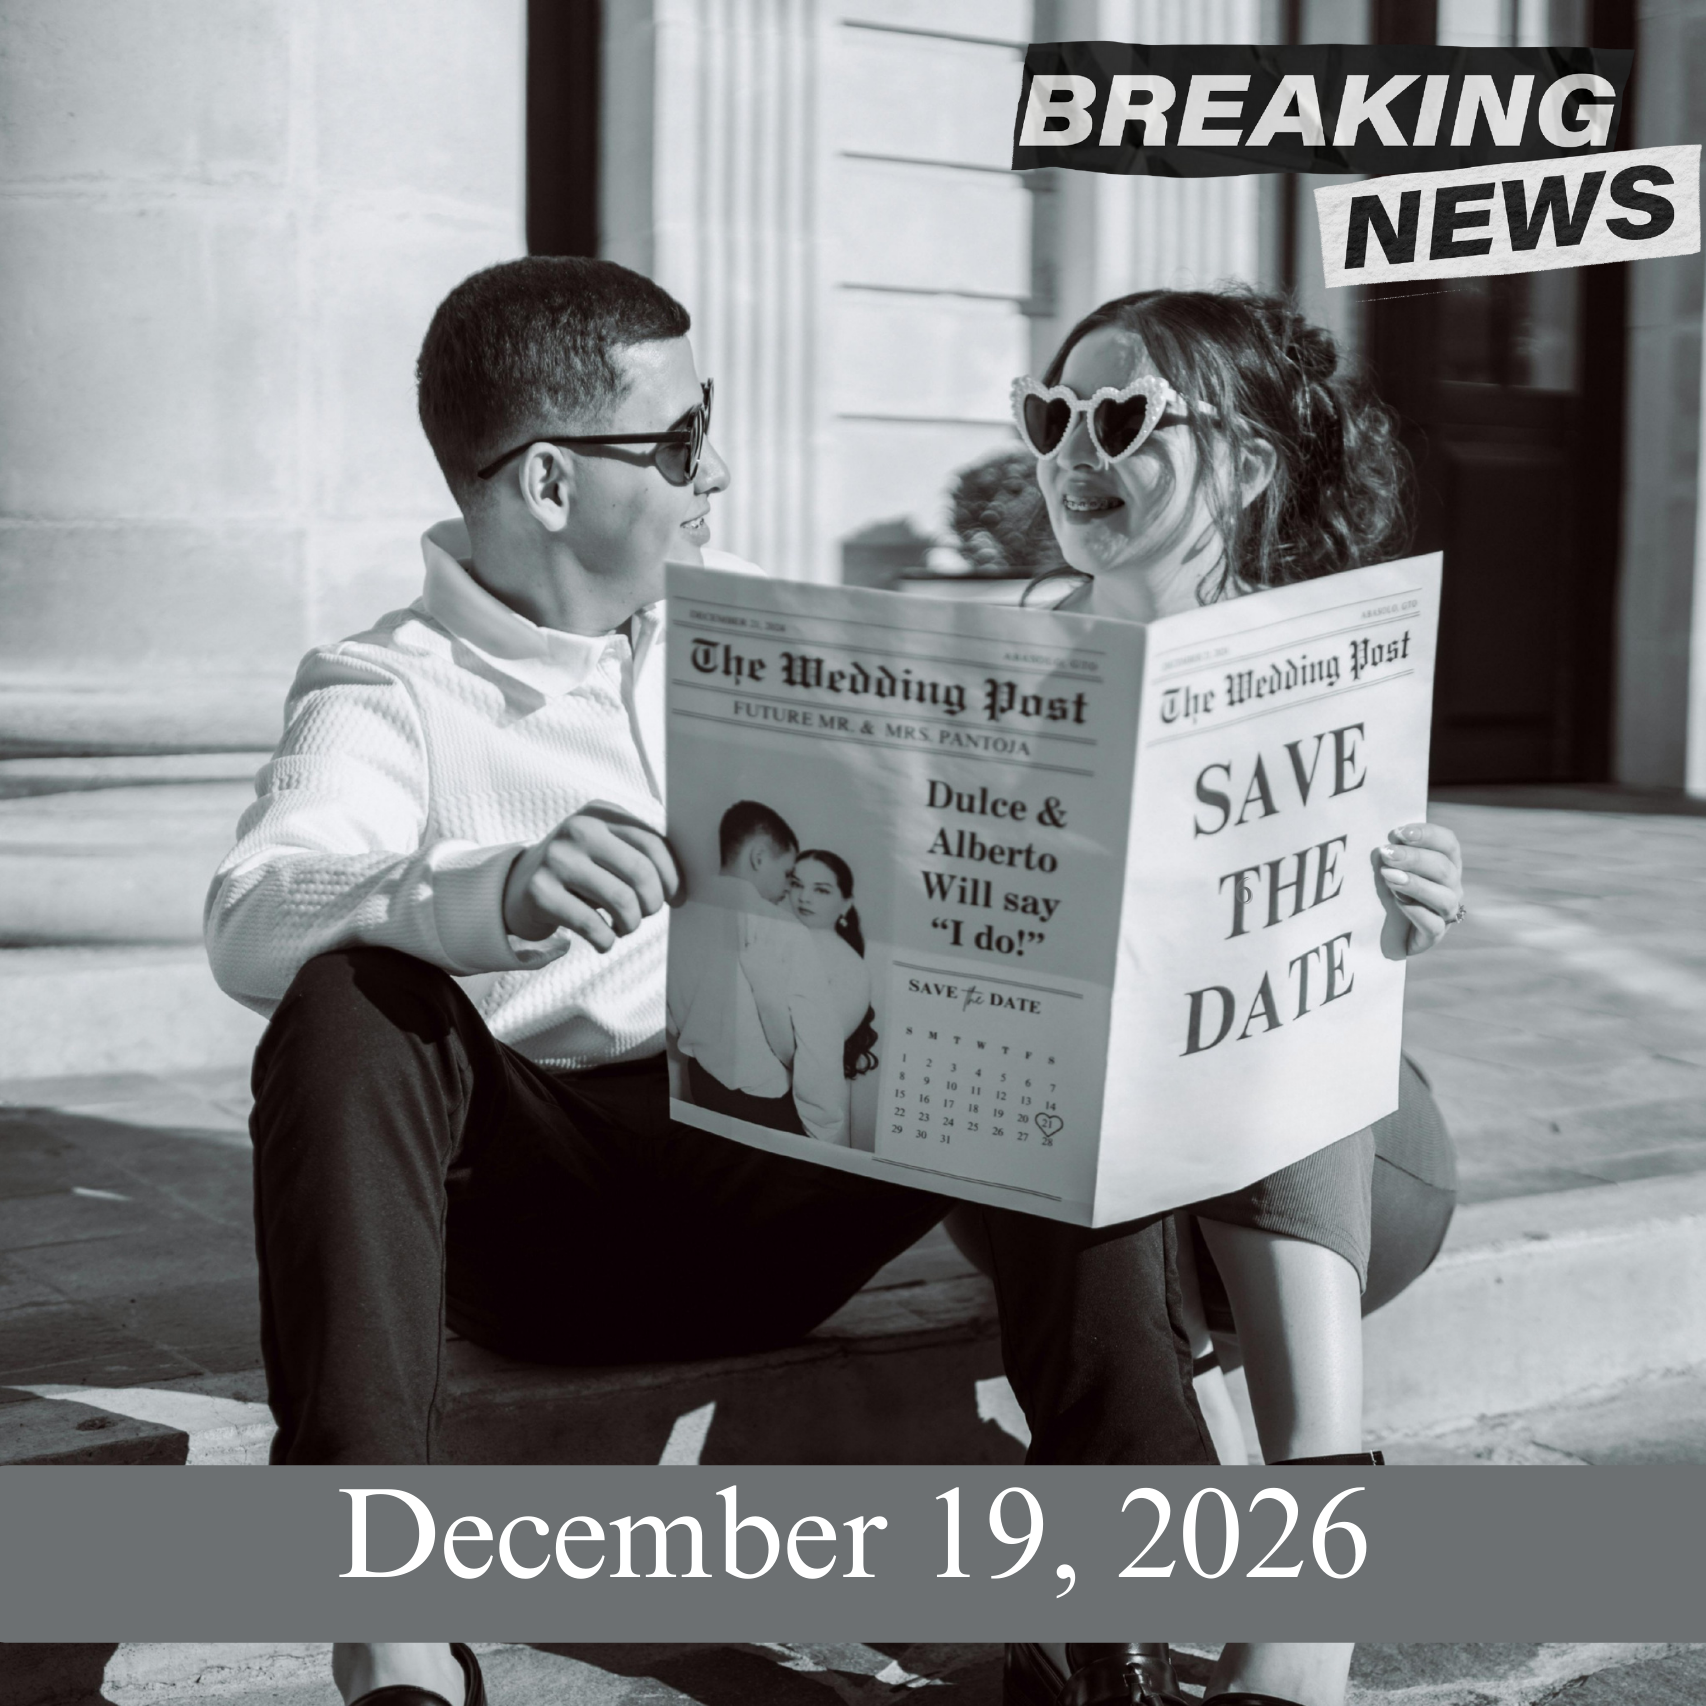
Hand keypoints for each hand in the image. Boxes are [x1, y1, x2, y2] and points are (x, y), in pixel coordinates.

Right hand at [502, 801, 679, 949]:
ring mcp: (557, 858)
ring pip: (621, 901)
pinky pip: (592, 925)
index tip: (677, 898)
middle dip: (652, 904)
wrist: (518, 887)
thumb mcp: (608, 850)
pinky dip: (606, 940)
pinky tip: (603, 940)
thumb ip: (642, 855)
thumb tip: (682, 887)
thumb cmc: (580, 872)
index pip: (653, 843)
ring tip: (624, 927)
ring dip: (630, 925)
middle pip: (641, 873)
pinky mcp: (540, 891)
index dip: (673, 876)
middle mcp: (578, 829)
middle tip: (645, 915)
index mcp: (601, 813)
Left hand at [1377, 821, 1463, 955]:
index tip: (1399, 832)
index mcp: (1445, 863)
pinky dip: (1417, 913)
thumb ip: (1391, 852)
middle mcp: (1451, 887)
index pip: (1448, 843)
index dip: (1427, 834)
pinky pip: (1433, 926)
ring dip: (1416, 884)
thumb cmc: (1384, 890)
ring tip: (1388, 876)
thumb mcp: (1387, 867)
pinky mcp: (1433, 936)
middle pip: (1444, 868)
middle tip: (1386, 853)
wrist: (1379, 930)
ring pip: (1444, 898)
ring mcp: (1445, 913)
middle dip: (1414, 858)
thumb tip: (1389, 840)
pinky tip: (1398, 903)